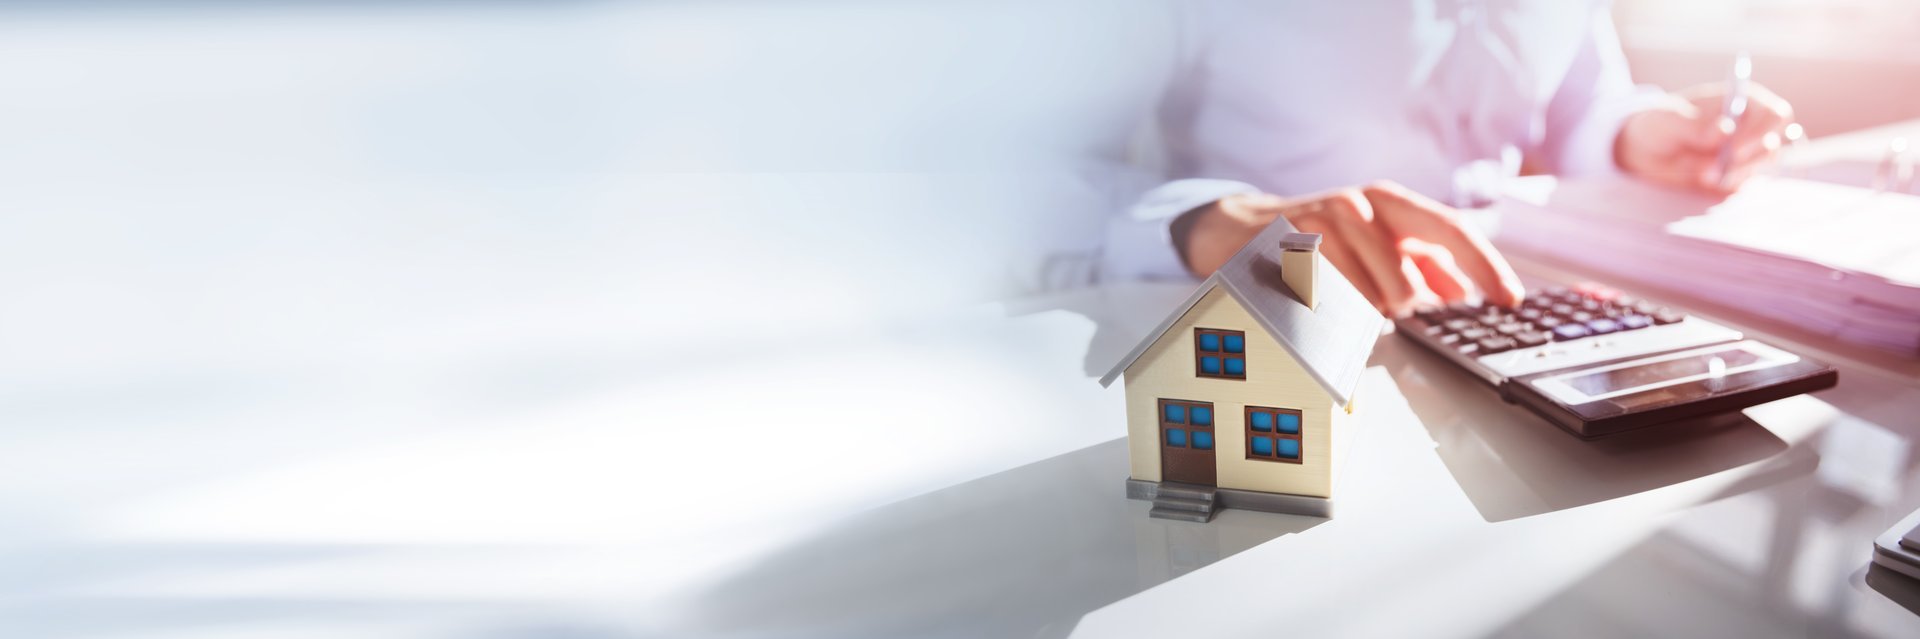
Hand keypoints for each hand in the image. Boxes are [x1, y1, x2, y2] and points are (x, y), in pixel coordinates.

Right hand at [1172, 181, 1523, 315]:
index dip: (1487, 265)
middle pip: (1413, 263)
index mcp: (1392, 203)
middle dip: (1409, 298)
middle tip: (1398, 307)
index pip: (1452, 229)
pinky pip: (1331, 296)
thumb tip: (1461, 290)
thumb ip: (1422, 263)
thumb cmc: (1322, 239)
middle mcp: (1363, 203)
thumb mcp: (1377, 242)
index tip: (1510, 298)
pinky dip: (1333, 307)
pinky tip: (1318, 294)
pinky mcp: (1291, 244)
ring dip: (1366, 306)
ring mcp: (1325, 220)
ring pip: (1370, 290)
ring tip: (1344, 295)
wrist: (1246, 228)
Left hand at [1615, 82, 1793, 192]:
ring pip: (1761, 168)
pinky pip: (1744, 183)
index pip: (1775, 114)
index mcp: (1742, 102)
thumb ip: (1694, 125)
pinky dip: (1728, 185)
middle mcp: (1750, 126)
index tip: (1734, 150)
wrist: (1643, 149)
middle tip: (1717, 168)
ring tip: (1704, 175)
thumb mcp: (1668, 120)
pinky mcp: (1735, 174)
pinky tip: (1706, 181)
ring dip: (1736, 174)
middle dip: (1748, 160)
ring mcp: (1745, 152)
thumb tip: (1725, 129)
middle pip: (1772, 145)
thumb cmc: (1658, 124)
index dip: (1762, 132)